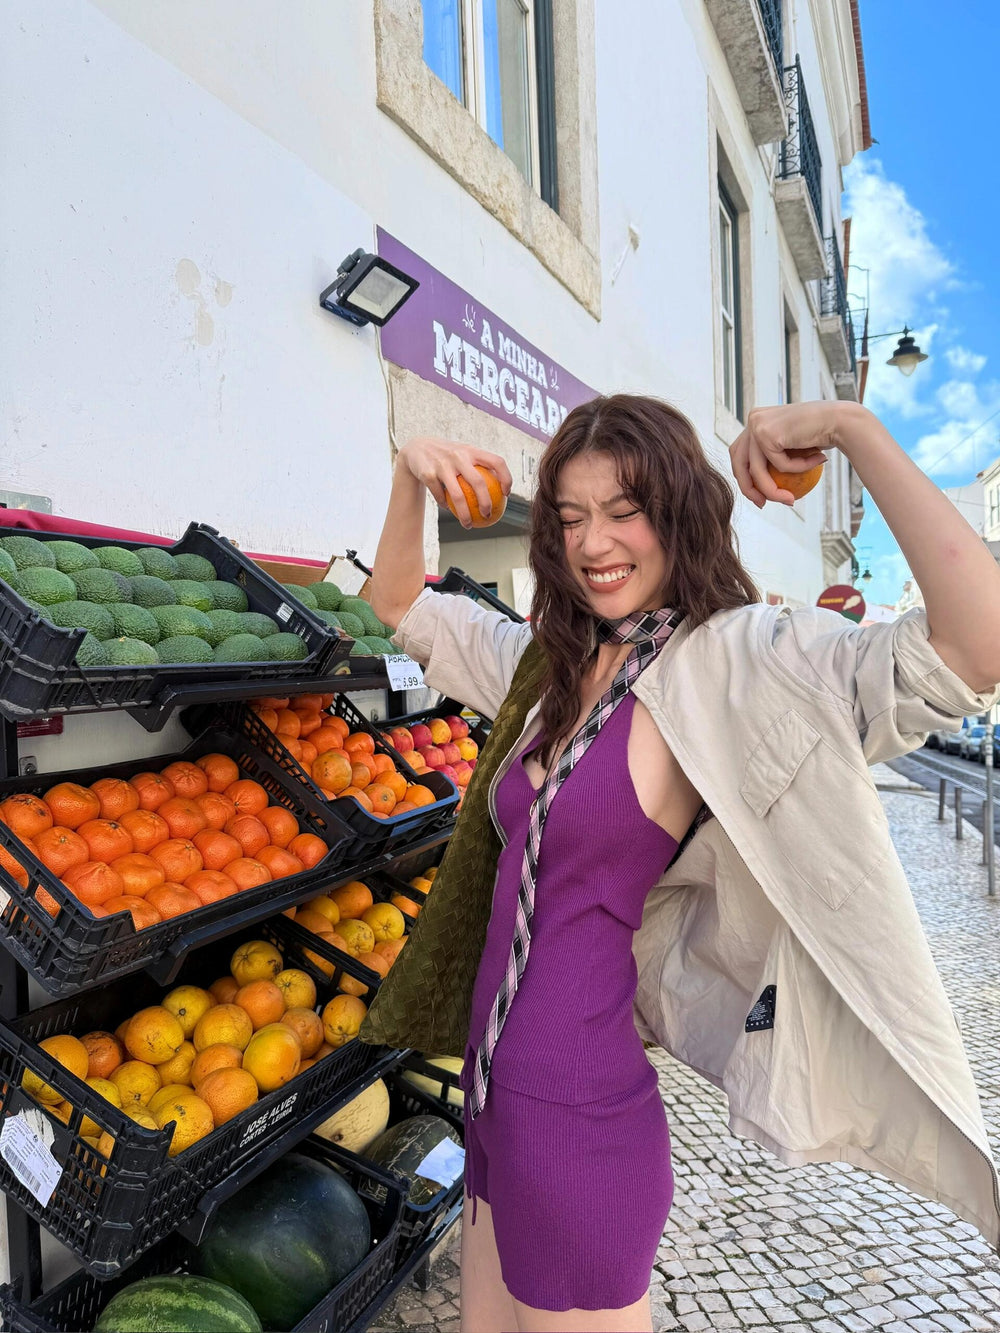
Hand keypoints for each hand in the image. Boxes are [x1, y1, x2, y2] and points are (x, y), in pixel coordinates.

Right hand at [399, 437, 512, 527]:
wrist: (416, 448)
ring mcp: (442, 464)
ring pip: (458, 496)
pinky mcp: (428, 473)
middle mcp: (459, 455)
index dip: (506, 478)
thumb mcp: (464, 454)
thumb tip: (499, 493)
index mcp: (472, 450)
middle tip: (488, 515)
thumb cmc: (447, 456)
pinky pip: (440, 496)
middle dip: (486, 503)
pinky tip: (448, 509)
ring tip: (468, 525)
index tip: (506, 494)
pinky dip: (445, 505)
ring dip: (465, 514)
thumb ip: (480, 466)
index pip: (496, 462)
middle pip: (478, 482)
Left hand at [730, 403, 851, 507]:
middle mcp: (753, 419)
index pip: (740, 455)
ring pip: (757, 471)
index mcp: (756, 420)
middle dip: (749, 489)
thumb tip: (757, 488)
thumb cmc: (821, 434)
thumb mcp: (790, 447)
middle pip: (739, 463)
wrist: (841, 419)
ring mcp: (758, 425)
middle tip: (763, 505)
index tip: (759, 497)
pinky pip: (780, 465)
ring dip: (773, 491)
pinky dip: (799, 468)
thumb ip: (772, 458)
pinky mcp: (768, 434)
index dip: (746, 478)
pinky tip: (817, 460)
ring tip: (790, 500)